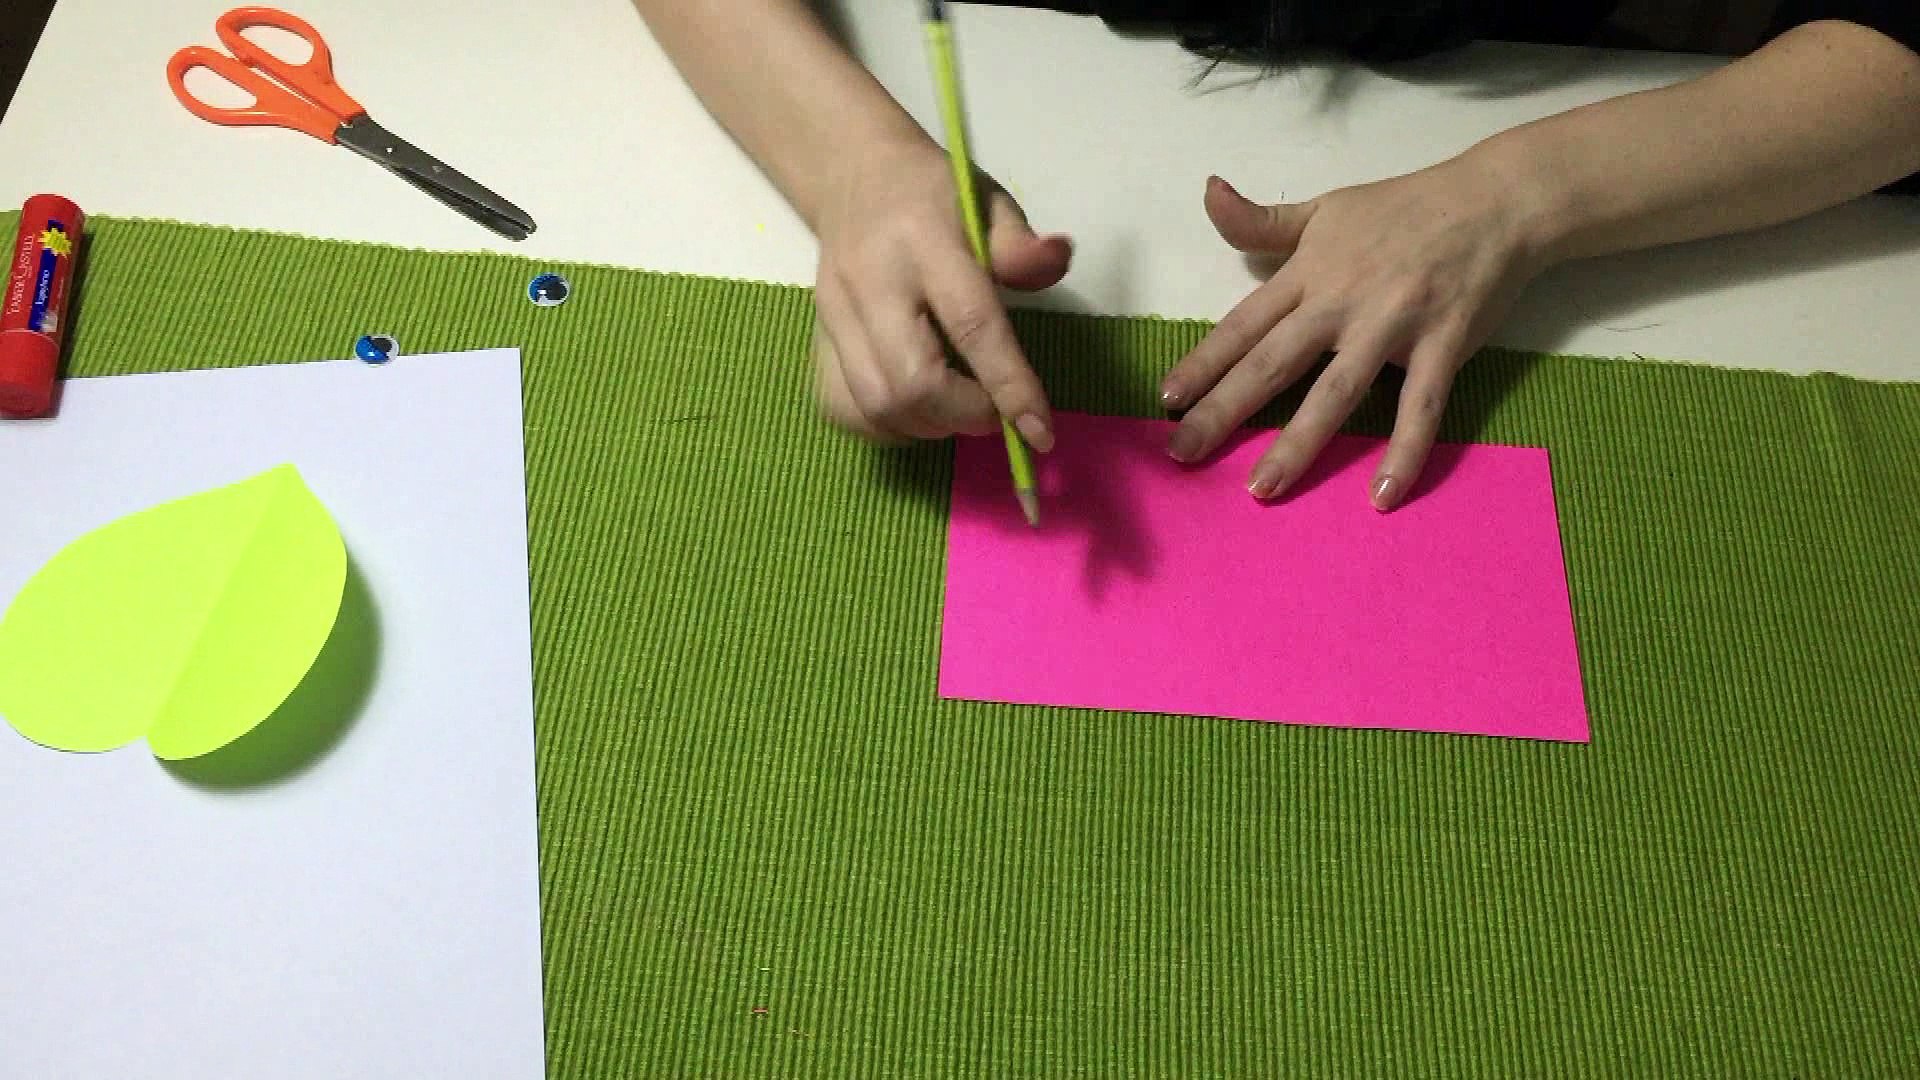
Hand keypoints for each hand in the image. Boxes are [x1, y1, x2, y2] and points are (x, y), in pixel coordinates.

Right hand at [811, 137, 1072, 446]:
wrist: (851, 170)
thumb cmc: (934, 191)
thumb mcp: (988, 200)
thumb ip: (1020, 244)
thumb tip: (1055, 261)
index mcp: (925, 242)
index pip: (970, 325)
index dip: (1008, 386)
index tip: (1038, 432)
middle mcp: (873, 283)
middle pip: (913, 382)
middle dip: (965, 415)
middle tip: (994, 411)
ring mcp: (836, 314)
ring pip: (877, 405)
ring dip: (929, 426)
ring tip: (957, 408)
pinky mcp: (818, 337)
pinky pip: (843, 408)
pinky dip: (886, 427)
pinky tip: (914, 410)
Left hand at [1161, 163, 1546, 509]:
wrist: (1496, 202)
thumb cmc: (1405, 208)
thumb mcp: (1325, 208)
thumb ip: (1263, 221)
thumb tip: (1208, 194)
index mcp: (1310, 272)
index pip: (1244, 324)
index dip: (1203, 361)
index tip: (1166, 399)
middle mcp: (1343, 301)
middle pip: (1273, 363)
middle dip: (1223, 410)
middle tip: (1182, 454)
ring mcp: (1393, 326)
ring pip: (1335, 392)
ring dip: (1297, 443)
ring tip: (1262, 487)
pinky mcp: (1442, 346)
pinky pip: (1419, 408)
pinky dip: (1403, 453)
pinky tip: (1381, 496)